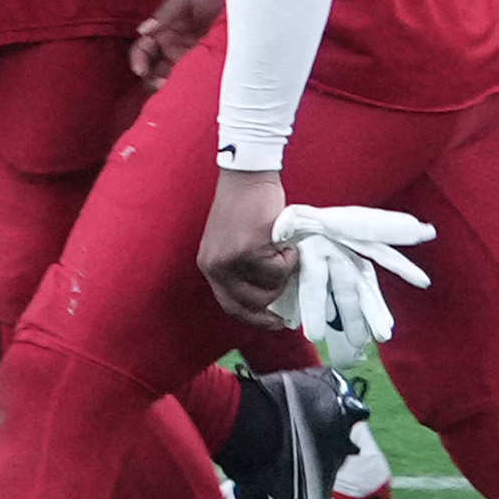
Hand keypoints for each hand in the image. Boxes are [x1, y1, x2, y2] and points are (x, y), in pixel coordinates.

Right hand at [130, 0, 226, 84]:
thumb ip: (165, 13)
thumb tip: (143, 31)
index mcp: (165, 29)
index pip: (144, 48)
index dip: (138, 59)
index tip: (140, 70)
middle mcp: (175, 46)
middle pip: (154, 68)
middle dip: (151, 79)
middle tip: (160, 84)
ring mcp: (192, 56)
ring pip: (172, 77)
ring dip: (168, 86)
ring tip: (173, 90)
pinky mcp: (209, 63)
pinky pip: (193, 78)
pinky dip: (187, 86)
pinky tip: (189, 89)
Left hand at [195, 166, 297, 328]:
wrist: (248, 175)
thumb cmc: (247, 206)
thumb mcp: (234, 242)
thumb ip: (244, 269)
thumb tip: (271, 300)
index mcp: (210, 266)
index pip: (230, 305)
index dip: (255, 318)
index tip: (276, 322)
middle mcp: (215, 266)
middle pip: (252, 303)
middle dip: (277, 292)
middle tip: (288, 273)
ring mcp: (230, 259)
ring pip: (269, 288)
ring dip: (284, 272)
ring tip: (283, 249)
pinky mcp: (248, 249)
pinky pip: (279, 270)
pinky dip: (289, 258)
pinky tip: (283, 239)